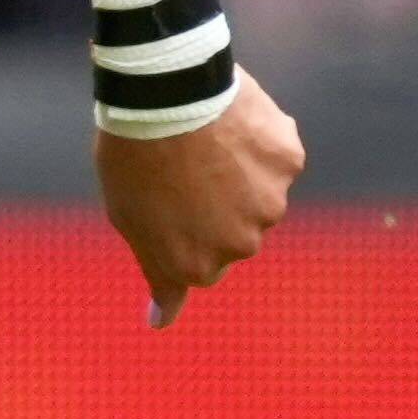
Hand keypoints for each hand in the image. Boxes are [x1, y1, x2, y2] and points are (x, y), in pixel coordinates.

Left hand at [97, 68, 303, 327]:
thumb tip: (160, 323)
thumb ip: (158, 269)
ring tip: (202, 139)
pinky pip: (276, 157)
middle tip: (179, 165)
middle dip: (212, 203)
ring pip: (259, 194)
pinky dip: (258, 142)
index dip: (180, 226)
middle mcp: (240, 245)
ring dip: (238, 172)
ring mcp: (269, 205)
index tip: (167, 203)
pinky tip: (229, 121)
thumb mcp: (128, 218)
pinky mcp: (289, 164)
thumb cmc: (132, 154)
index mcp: (196, 266)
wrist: (161, 95)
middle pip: (233, 230)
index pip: (199, 263)